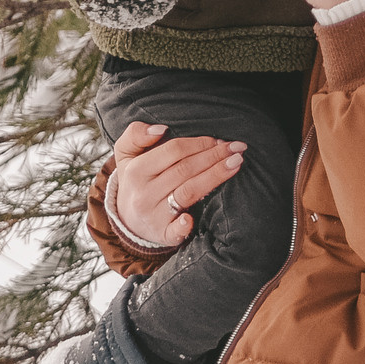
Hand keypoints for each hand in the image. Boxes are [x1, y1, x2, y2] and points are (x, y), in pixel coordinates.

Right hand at [106, 119, 245, 249]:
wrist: (127, 219)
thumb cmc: (135, 181)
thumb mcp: (126, 154)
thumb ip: (136, 134)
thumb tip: (161, 129)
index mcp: (136, 170)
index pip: (173, 151)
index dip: (199, 143)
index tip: (219, 140)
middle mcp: (144, 193)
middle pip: (185, 170)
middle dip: (214, 157)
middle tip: (237, 148)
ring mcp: (153, 215)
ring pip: (188, 193)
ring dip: (214, 177)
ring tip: (236, 164)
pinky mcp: (162, 234)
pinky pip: (174, 232)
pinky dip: (183, 226)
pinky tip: (192, 219)